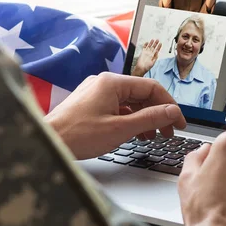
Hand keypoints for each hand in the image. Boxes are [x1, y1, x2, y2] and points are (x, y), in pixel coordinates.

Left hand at [44, 72, 185, 159]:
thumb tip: (173, 112)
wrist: (47, 142)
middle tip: (168, 132)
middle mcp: (104, 82)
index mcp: (112, 82)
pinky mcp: (90, 103)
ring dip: (144, 118)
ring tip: (152, 136)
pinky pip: (117, 107)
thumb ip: (151, 118)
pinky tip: (134, 133)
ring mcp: (96, 92)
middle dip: (157, 113)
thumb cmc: (77, 135)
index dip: (169, 105)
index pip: (152, 88)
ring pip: (130, 102)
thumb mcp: (121, 129)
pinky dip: (129, 119)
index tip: (179, 122)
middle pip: (141, 94)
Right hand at [133, 39, 160, 76]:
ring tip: (153, 39)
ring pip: (149, 46)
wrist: (141, 68)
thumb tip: (157, 53)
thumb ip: (155, 57)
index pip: (157, 50)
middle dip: (156, 43)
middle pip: (153, 47)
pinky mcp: (142, 52)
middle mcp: (150, 53)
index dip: (159, 47)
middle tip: (158, 40)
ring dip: (151, 43)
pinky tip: (147, 42)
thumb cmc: (147, 66)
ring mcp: (146, 53)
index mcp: (153, 56)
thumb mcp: (153, 62)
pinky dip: (145, 45)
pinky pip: (144, 47)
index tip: (161, 43)